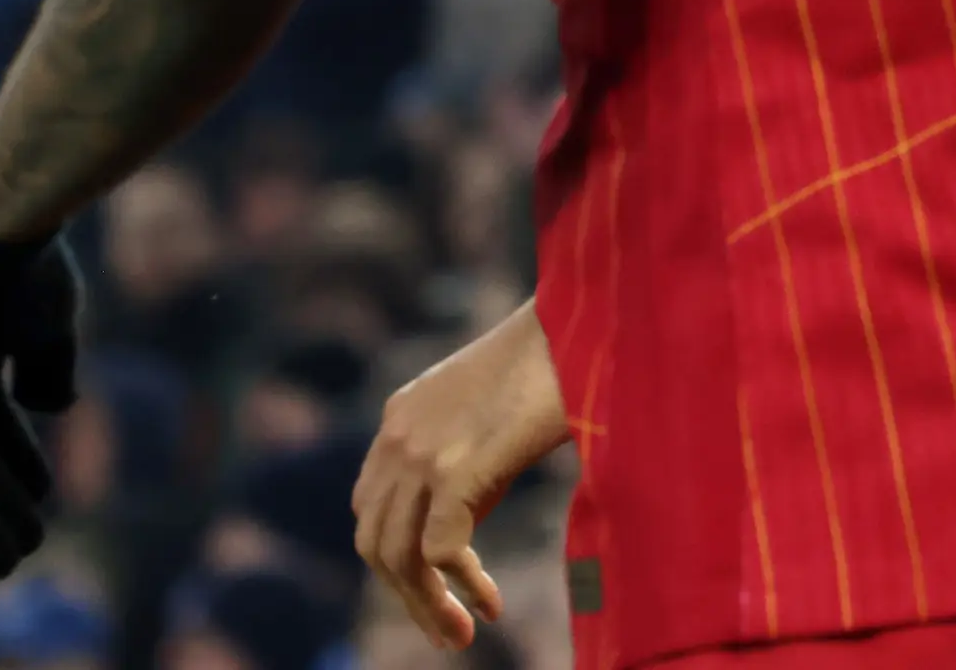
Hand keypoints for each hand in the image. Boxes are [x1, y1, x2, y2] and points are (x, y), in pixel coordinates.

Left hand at [354, 302, 570, 647]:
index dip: (398, 556)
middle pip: (374, 540)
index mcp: (402, 416)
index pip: (372, 507)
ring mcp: (420, 452)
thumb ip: (464, 459)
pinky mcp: (454, 470)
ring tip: (462, 634)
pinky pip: (437, 553)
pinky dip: (460, 587)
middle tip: (446, 631)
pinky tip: (488, 604)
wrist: (584, 320)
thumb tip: (462, 527)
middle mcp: (398, 436)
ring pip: (396, 556)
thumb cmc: (559, 360)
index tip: (436, 586)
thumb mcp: (491, 411)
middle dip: (406, 594)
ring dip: (427, 605)